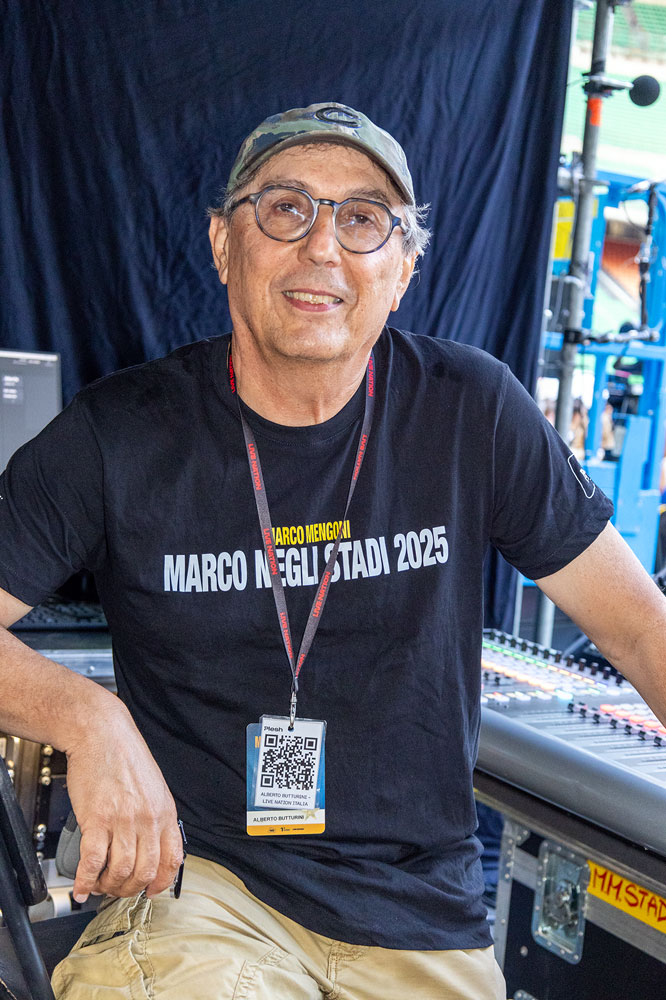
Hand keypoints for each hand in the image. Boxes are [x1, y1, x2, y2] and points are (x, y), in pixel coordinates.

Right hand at [64, 703, 182, 901]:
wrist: (101, 733)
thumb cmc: (124, 756)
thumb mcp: (154, 786)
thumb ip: (154, 815)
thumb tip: (148, 844)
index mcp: (164, 811)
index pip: (172, 859)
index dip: (161, 883)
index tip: (150, 891)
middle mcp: (147, 818)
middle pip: (144, 872)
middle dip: (129, 889)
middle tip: (116, 889)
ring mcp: (123, 820)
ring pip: (120, 871)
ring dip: (107, 886)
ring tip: (98, 885)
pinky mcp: (97, 819)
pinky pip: (93, 861)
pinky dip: (85, 881)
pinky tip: (81, 886)